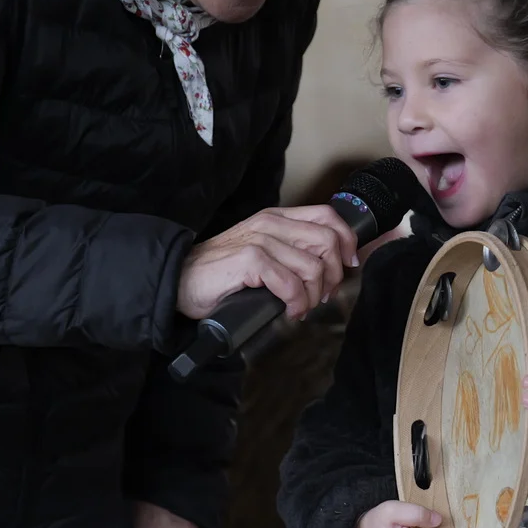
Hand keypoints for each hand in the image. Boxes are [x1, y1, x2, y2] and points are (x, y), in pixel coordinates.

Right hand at [176, 205, 358, 319]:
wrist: (179, 282)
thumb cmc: (223, 274)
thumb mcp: (263, 254)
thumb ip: (291, 252)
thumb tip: (330, 269)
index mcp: (277, 218)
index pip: (327, 216)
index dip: (347, 240)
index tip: (348, 265)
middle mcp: (271, 224)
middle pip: (327, 241)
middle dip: (333, 275)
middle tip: (322, 296)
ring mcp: (260, 240)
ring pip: (312, 266)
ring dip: (314, 295)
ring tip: (301, 307)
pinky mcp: (249, 260)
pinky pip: (291, 283)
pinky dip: (297, 302)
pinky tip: (289, 310)